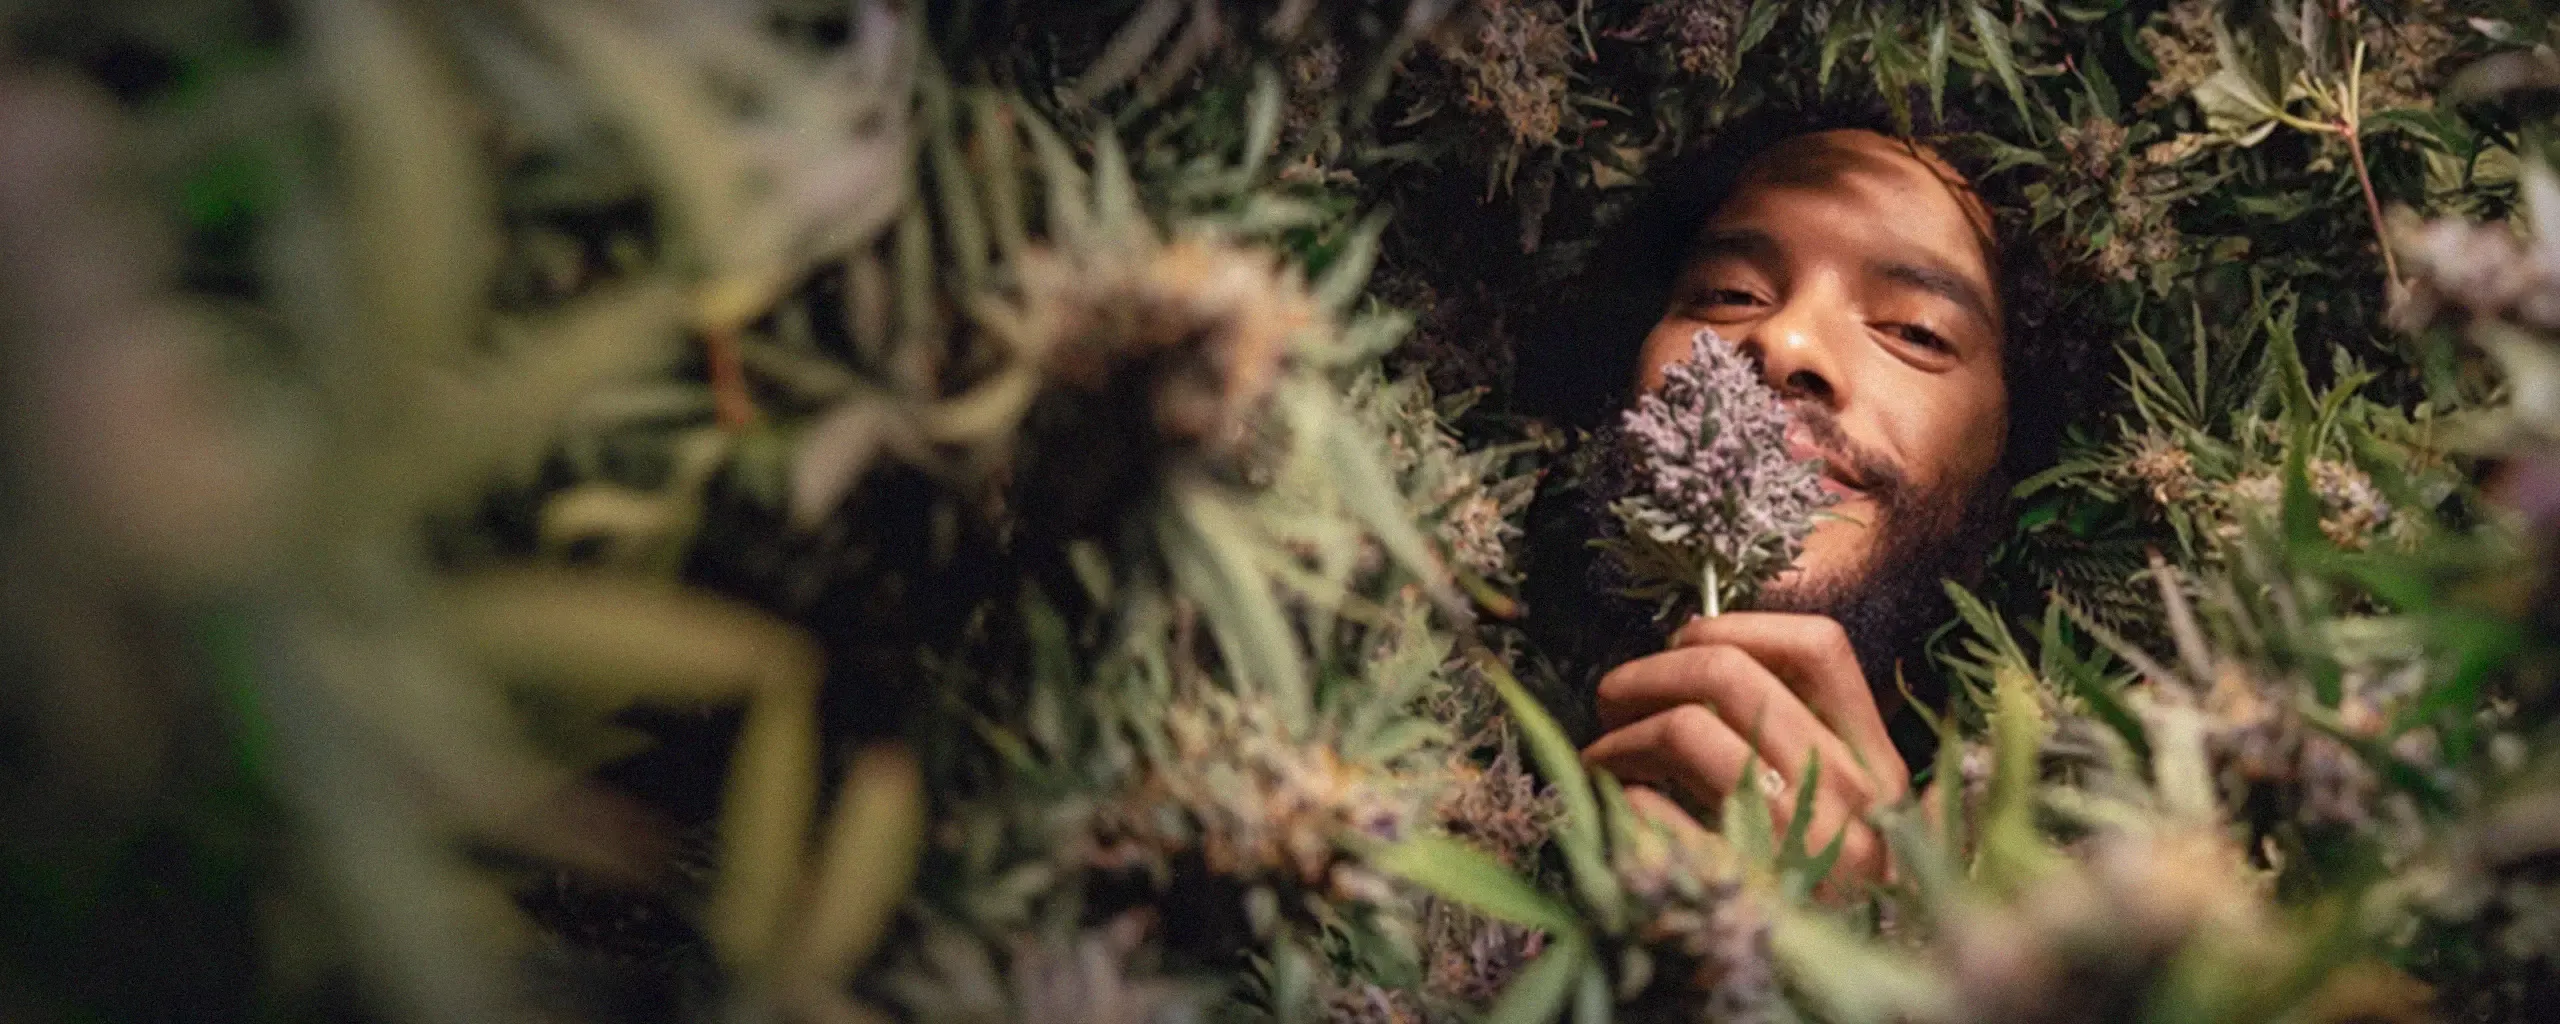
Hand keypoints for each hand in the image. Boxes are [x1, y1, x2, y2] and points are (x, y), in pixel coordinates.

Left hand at [1580, 612, 1909, 887]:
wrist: (1844, 1002)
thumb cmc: (1820, 898)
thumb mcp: (1839, 812)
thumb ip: (1800, 738)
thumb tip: (1703, 651)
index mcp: (1878, 768)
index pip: (1819, 648)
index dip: (1736, 625)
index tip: (1683, 642)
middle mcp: (1852, 800)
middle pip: (1729, 674)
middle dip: (1646, 674)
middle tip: (1610, 700)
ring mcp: (1800, 848)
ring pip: (1688, 729)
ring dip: (1620, 735)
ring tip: (1602, 758)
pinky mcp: (1740, 892)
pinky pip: (1657, 811)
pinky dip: (1625, 798)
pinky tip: (1623, 811)